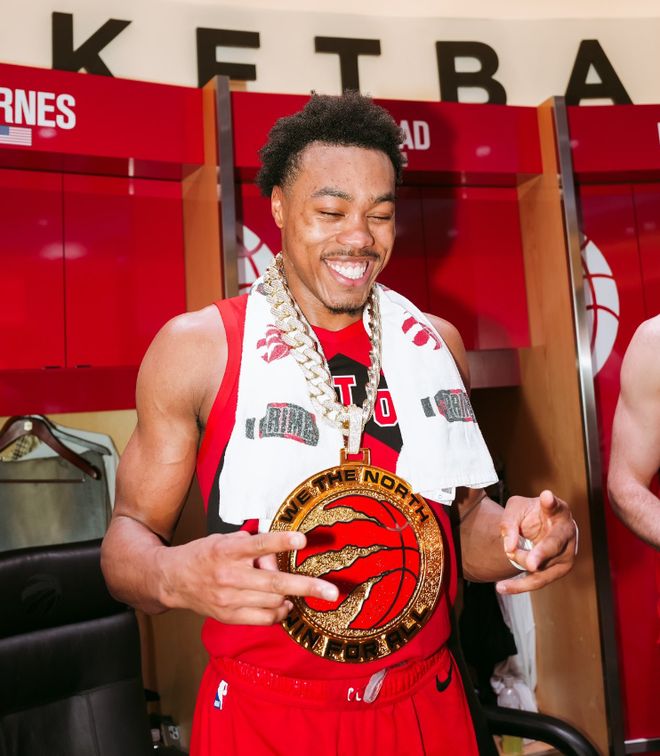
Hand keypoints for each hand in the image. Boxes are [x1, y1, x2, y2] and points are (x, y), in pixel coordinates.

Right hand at [158, 530, 338, 624]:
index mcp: (228, 551)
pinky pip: (265, 619)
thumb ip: (252, 544)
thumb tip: (278, 551)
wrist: (172, 580)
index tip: (302, 539)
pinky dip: (280, 612)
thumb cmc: (204, 554)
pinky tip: (284, 604)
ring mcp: (229, 599)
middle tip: (332, 591)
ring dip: (291, 596)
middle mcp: (230, 575)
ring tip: (295, 590)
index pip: (259, 544)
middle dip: (307, 587)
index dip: (281, 541)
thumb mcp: (225, 540)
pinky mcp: (229, 616)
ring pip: (273, 602)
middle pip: (274, 583)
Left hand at [496, 490, 576, 594]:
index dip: (550, 502)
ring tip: (501, 580)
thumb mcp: (515, 509)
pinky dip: (520, 584)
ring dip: (520, 565)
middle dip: (542, 553)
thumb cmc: (529, 515)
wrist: (540, 529)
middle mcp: (566, 532)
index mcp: (558, 510)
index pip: (554, 505)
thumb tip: (509, 548)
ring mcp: (566, 553)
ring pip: (543, 566)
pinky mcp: (559, 569)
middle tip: (530, 564)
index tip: (546, 497)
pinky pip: (539, 579)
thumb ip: (508, 523)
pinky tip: (502, 587)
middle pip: (554, 543)